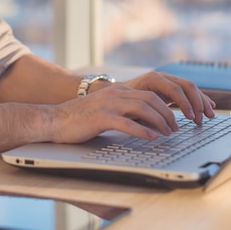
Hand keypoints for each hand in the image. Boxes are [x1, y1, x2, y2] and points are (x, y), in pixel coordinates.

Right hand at [50, 83, 181, 143]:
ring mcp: (108, 105)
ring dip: (160, 122)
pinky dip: (143, 131)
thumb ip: (124, 110)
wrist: (54, 120)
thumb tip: (146, 122)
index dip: (166, 106)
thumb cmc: (80, 119)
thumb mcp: (105, 109)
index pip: (150, 94)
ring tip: (168, 133)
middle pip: (150, 99)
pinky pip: (127, 123)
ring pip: (142, 108)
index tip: (175, 119)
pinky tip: (151, 138)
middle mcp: (115, 94)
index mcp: (118, 91)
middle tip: (176, 128)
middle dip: (168, 113)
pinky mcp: (100, 118)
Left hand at [123, 71, 214, 124]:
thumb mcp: (132, 108)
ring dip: (201, 102)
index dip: (185, 103)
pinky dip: (199, 99)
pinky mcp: (170, 87)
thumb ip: (145, 113)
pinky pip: (188, 91)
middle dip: (197, 103)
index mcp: (153, 79)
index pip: (175, 89)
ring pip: (190, 88)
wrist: (116, 93)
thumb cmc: (123, 102)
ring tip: (209, 115)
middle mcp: (162, 77)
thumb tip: (159, 126)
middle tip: (202, 119)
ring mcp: (167, 80)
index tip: (191, 117)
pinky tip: (208, 107)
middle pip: (187, 86)